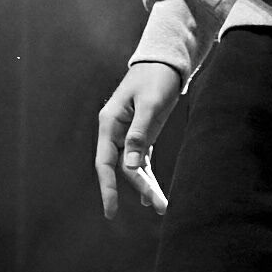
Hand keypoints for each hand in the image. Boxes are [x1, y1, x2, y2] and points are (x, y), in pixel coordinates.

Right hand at [95, 61, 183, 218]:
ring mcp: (128, 134)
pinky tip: (151, 195)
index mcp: (110, 123)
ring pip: (133, 167)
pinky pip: (142, 161)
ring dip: (146, 186)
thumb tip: (130, 166)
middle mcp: (115, 131)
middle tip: (159, 207)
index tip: (111, 210)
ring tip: (161, 206)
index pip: (105, 162)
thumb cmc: (156, 78)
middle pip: (123, 168)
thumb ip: (139, 133)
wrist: (165, 61)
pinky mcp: (141, 134)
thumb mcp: (149, 104)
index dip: (108, 187)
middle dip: (140, 188)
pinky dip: (147, 176)